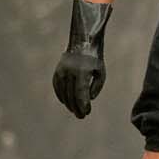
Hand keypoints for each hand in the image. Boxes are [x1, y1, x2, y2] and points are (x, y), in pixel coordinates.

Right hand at [52, 0, 112, 118]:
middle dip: (76, 107)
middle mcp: (70, 73)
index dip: (83, 105)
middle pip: (71, 95)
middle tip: (82, 116)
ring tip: (75, 111)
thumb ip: (96, 87)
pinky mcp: (58, 71)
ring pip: (63, 92)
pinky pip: (57, 86)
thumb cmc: (95, 59)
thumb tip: (88, 99)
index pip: (81, 94)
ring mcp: (62, 71)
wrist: (82, 42)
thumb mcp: (100, 72)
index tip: (87, 112)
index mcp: (82, 73)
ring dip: (68, 103)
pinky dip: (60, 95)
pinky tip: (65, 102)